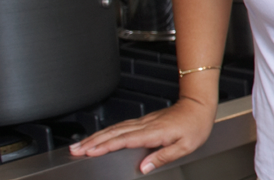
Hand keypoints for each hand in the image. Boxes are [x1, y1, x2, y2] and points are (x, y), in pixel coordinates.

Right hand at [68, 99, 215, 173]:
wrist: (199, 105)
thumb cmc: (195, 125)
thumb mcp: (186, 146)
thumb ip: (163, 156)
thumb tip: (144, 168)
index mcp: (154, 132)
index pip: (124, 140)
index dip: (106, 146)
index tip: (90, 151)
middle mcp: (145, 125)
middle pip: (113, 134)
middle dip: (92, 142)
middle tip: (75, 150)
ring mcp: (143, 122)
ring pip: (114, 129)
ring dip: (95, 137)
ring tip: (79, 145)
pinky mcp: (143, 121)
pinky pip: (120, 126)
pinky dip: (106, 132)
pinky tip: (99, 137)